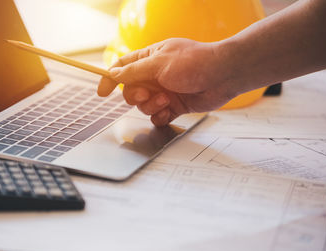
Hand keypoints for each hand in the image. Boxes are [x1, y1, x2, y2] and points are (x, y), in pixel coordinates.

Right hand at [98, 38, 238, 125]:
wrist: (223, 76)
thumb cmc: (195, 63)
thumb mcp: (159, 64)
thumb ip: (134, 71)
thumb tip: (113, 74)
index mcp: (149, 59)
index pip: (122, 68)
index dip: (109, 79)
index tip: (101, 92)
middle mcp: (155, 75)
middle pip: (130, 91)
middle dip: (136, 96)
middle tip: (148, 93)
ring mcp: (164, 91)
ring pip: (143, 106)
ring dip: (151, 106)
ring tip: (166, 100)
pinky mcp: (174, 106)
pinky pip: (157, 116)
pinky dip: (159, 116)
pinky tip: (168, 111)